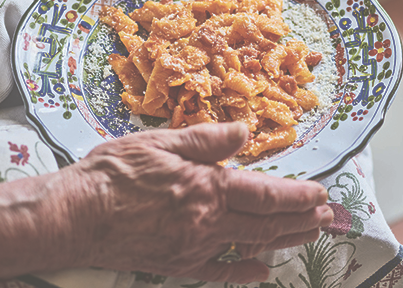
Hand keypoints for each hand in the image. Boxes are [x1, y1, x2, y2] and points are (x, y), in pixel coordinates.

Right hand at [65, 122, 331, 282]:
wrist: (77, 216)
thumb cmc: (116, 172)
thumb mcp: (160, 142)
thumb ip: (206, 139)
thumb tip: (244, 131)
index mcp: (206, 187)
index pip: (265, 194)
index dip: (297, 196)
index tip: (321, 194)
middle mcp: (207, 223)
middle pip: (266, 224)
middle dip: (300, 219)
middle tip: (326, 217)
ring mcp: (194, 249)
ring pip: (250, 247)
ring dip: (283, 240)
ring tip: (308, 235)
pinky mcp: (177, 265)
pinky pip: (220, 272)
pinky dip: (245, 270)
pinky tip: (262, 269)